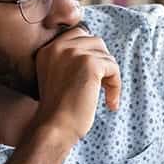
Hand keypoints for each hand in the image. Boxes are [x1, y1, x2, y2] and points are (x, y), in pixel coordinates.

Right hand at [32, 26, 121, 142]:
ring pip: (105, 55)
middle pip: (94, 42)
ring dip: (110, 75)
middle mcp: (58, 47)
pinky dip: (116, 85)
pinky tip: (110, 103)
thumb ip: (70, 61)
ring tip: (105, 96)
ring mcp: (74, 53)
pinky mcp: (90, 63)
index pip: (78, 34)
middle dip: (102, 63)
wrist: (55, 128)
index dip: (91, 54)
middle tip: (101, 86)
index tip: (93, 77)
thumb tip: (99, 51)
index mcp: (48, 50)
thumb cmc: (59, 111)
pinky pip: (113, 68)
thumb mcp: (57, 77)